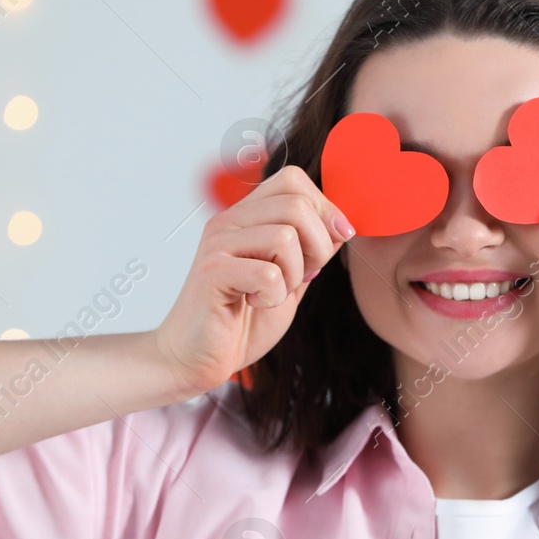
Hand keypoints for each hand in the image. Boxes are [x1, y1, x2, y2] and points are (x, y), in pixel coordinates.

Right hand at [154, 166, 354, 396]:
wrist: (196, 358)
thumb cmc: (242, 321)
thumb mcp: (289, 279)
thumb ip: (310, 250)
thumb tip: (342, 225)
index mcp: (246, 216)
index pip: (294, 180)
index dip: (325, 209)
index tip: (333, 243)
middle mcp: (229, 221)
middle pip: (297, 205)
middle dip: (317, 247)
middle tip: (301, 277)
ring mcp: (218, 244)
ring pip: (285, 237)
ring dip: (293, 275)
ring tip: (273, 293)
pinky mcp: (212, 272)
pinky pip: (268, 273)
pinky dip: (274, 297)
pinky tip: (255, 303)